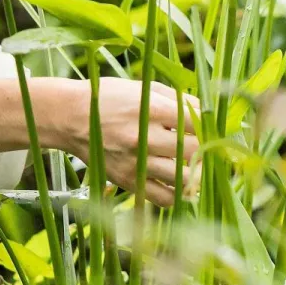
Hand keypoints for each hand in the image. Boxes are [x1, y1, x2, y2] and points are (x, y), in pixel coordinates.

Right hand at [51, 78, 201, 207]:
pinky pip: (163, 197)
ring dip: (198, 173)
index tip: (217, 126)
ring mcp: (135, 162)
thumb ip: (175, 98)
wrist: (69, 117)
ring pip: (182, 177)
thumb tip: (206, 110)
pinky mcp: (127, 181)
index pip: (195, 122)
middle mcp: (143, 137)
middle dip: (207, 148)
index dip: (211, 125)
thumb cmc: (107, 97)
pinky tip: (183, 183)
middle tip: (212, 146)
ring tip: (200, 165)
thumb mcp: (141, 87)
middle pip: (193, 150)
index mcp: (149, 109)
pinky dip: (179, 194)